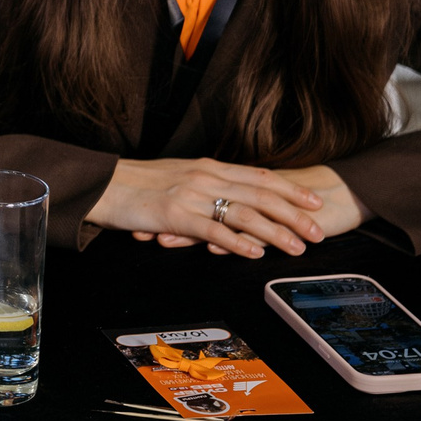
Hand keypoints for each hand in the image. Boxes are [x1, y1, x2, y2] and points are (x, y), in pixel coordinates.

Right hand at [92, 156, 324, 257]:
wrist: (101, 184)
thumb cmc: (136, 184)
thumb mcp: (178, 177)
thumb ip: (205, 186)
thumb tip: (230, 198)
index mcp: (208, 167)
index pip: (259, 177)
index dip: (291, 189)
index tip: (315, 202)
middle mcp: (205, 177)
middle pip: (261, 195)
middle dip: (295, 214)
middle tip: (319, 231)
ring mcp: (191, 195)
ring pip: (244, 213)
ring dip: (275, 231)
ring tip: (297, 246)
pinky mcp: (174, 215)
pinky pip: (213, 230)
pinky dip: (237, 242)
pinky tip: (255, 253)